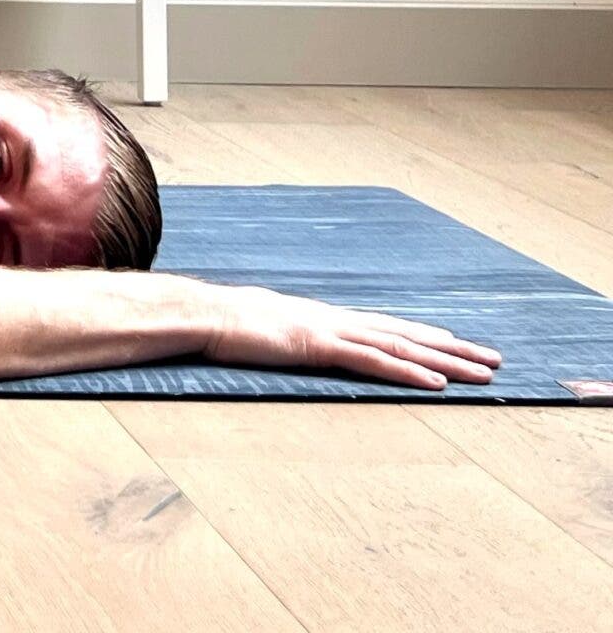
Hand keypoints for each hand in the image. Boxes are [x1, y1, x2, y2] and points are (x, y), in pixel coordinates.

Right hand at [205, 283, 501, 388]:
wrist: (200, 313)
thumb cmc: (223, 326)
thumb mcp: (262, 333)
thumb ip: (283, 337)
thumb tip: (285, 345)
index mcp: (323, 318)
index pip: (384, 327)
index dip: (424, 336)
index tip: (457, 343)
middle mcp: (336, 319)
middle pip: (406, 333)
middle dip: (453, 347)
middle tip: (494, 359)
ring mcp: (329, 330)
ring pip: (401, 344)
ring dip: (448, 359)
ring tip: (484, 372)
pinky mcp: (319, 345)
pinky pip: (373, 360)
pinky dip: (408, 369)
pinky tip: (437, 381)